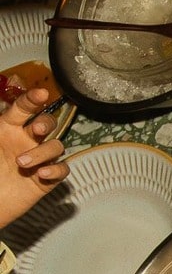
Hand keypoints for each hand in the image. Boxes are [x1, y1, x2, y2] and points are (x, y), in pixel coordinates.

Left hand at [0, 87, 68, 228]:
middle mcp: (26, 141)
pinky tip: (41, 175)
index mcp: (8, 129)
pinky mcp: (46, 180)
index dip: (33, 100)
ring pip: (55, 147)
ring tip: (22, 164)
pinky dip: (55, 171)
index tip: (41, 94)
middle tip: (38, 130)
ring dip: (42, 153)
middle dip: (47, 123)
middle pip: (48, 123)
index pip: (23, 109)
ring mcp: (39, 160)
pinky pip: (62, 170)